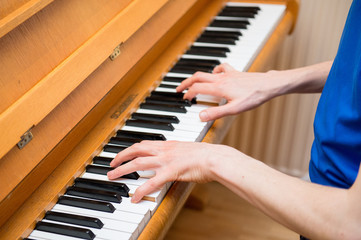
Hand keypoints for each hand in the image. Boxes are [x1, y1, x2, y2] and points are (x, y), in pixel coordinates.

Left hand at [107, 141, 238, 201]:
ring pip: (138, 164)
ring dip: (122, 170)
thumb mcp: (188, 149)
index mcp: (168, 144)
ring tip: (112, 177)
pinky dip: (140, 190)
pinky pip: (151, 182)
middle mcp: (164, 150)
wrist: (216, 157)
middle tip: (111, 165)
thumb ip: (176, 152)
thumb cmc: (206, 155)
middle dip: (120, 157)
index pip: (143, 144)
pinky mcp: (171, 172)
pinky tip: (134, 197)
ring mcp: (166, 160)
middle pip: (136, 150)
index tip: (122, 154)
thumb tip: (171, 157)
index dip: (129, 149)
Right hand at [176, 63, 283, 120]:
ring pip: (207, 72)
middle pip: (198, 77)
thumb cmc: (254, 97)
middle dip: (186, 82)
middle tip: (179, 88)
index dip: (188, 94)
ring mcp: (228, 74)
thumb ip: (216, 113)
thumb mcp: (234, 109)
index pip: (197, 89)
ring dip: (197, 77)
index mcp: (219, 88)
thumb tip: (200, 116)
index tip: (184, 99)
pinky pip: (221, 68)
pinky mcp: (235, 72)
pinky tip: (216, 74)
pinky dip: (215, 70)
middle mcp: (221, 79)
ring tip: (193, 82)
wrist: (269, 85)